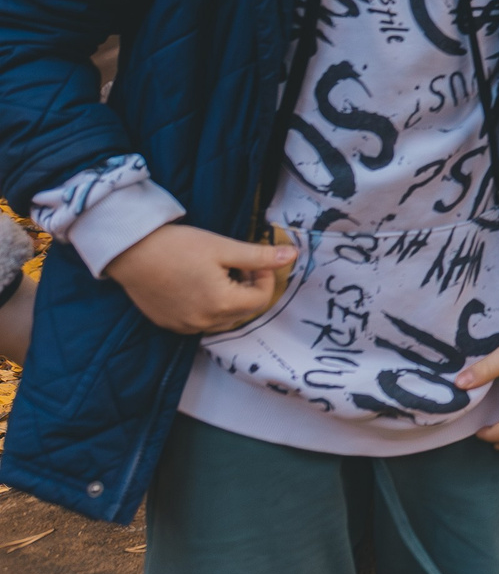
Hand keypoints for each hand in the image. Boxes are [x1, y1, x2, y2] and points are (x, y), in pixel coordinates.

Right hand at [103, 224, 294, 334]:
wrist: (131, 252)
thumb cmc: (178, 246)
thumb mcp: (224, 248)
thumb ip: (259, 256)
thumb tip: (292, 256)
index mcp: (221, 305)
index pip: (261, 299)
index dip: (264, 277)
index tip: (254, 259)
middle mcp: (203, 323)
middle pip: (243, 311)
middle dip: (249, 287)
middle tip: (238, 263)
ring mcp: (183, 326)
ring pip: (223, 318)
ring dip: (230, 298)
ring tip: (218, 272)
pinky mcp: (168, 323)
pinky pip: (200, 321)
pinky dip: (209, 305)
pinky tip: (198, 283)